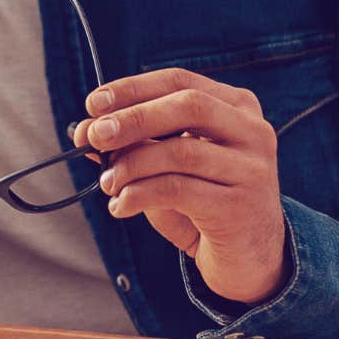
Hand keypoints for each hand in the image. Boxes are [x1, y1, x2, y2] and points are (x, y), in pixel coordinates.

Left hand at [72, 68, 289, 305]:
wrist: (249, 258)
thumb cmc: (204, 202)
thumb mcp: (168, 166)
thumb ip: (136, 143)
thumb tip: (85, 130)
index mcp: (237, 107)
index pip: (180, 81)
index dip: (133, 88)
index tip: (93, 104)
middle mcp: (253, 131)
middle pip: (188, 106)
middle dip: (133, 118)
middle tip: (94, 136)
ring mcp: (251, 169)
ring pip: (181, 151)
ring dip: (132, 165)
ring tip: (107, 183)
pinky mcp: (240, 206)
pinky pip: (179, 190)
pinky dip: (140, 195)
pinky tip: (121, 206)